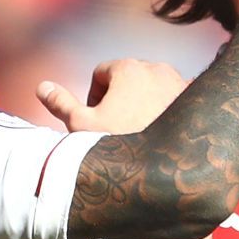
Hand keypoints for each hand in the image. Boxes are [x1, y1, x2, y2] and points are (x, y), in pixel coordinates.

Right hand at [38, 60, 189, 133]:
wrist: (167, 170)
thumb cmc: (120, 146)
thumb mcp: (81, 127)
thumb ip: (61, 104)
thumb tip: (41, 86)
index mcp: (127, 67)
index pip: (101, 72)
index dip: (93, 97)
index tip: (97, 120)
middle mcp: (157, 68)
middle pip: (129, 78)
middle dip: (120, 99)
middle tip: (118, 130)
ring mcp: (180, 82)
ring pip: (154, 88)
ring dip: (145, 103)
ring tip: (142, 133)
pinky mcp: (197, 100)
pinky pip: (177, 99)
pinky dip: (169, 110)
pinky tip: (165, 133)